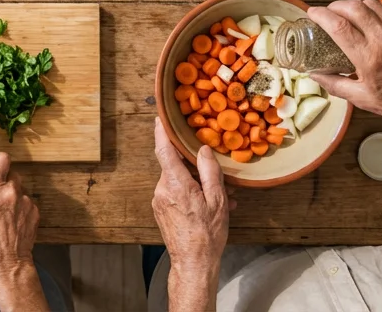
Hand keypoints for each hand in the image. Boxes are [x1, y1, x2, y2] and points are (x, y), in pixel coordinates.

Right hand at [0, 153, 41, 296]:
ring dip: (12, 194)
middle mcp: (10, 192)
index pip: (0, 158)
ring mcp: (25, 201)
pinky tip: (13, 221)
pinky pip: (27, 200)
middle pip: (11, 172)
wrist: (7, 263)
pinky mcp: (35, 210)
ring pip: (19, 187)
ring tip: (4, 214)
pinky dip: (21, 206)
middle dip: (3, 181)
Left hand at [152, 118, 228, 298]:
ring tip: (221, 197)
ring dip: (197, 183)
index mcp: (175, 184)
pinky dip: (191, 194)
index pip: (164, 150)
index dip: (161, 132)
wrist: (193, 263)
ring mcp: (159, 201)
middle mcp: (162, 190)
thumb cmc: (207, 234)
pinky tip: (209, 205)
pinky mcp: (161, 210)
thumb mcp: (216, 200)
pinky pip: (175, 193)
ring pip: (177, 180)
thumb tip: (203, 150)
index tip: (160, 117)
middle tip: (215, 171)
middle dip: (194, 166)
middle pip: (175, 166)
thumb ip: (209, 171)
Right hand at [309, 0, 381, 131]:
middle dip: (335, 6)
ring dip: (354, 6)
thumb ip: (335, 84)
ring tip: (347, 16)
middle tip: (328, 13)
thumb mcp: (362, 99)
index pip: (339, 26)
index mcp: (369, 58)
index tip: (311, 13)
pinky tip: (369, 18)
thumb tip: (313, 74)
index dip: (321, 15)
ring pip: (371, 4)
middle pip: (353, 8)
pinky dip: (374, 8)